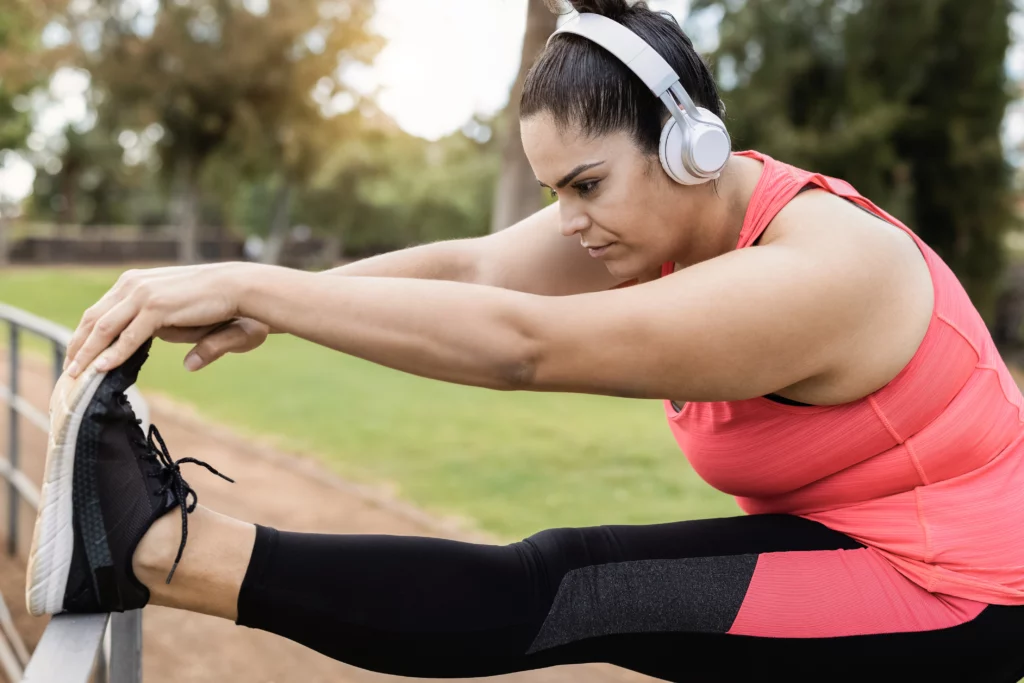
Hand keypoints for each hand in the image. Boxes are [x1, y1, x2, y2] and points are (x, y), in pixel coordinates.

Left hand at [64, 262, 249, 377]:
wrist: (239, 288)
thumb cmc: (219, 304)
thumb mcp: (183, 316)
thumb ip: (172, 332)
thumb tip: (186, 362)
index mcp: (135, 282)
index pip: (100, 310)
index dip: (84, 334)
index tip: (75, 355)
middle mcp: (132, 284)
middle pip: (94, 318)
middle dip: (78, 346)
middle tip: (69, 370)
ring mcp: (143, 294)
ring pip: (104, 328)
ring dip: (88, 354)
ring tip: (76, 375)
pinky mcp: (156, 307)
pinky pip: (127, 336)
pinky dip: (112, 354)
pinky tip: (101, 369)